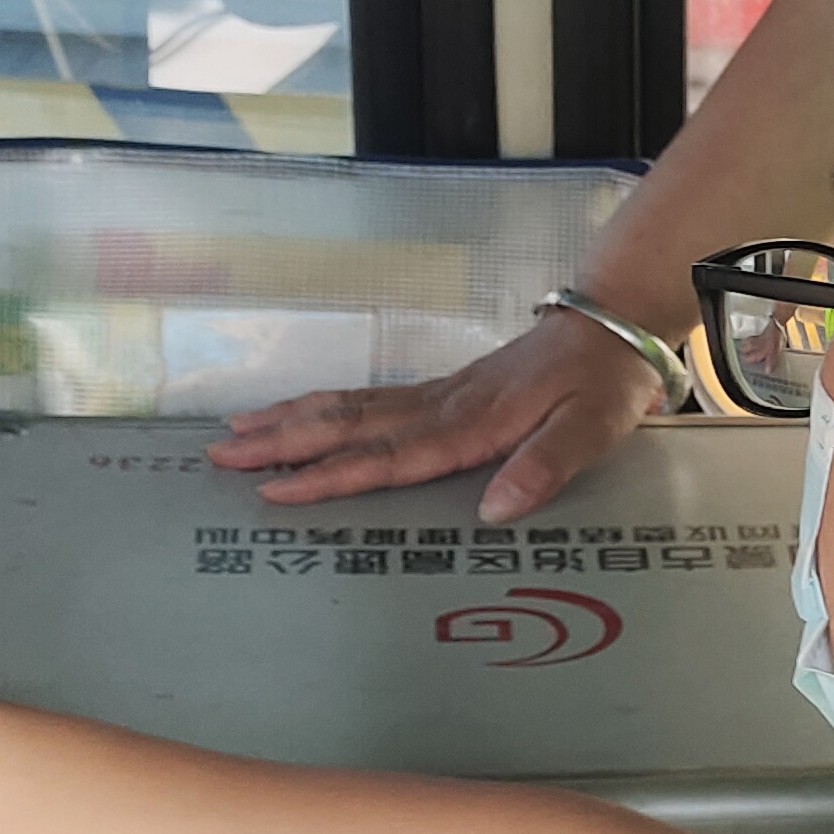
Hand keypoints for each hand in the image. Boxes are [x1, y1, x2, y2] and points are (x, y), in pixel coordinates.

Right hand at [213, 309, 664, 517]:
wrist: (611, 323)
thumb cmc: (604, 382)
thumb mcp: (592, 429)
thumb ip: (546, 468)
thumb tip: (492, 510)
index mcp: (473, 424)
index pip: (390, 457)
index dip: (332, 477)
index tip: (277, 492)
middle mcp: (443, 406)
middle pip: (350, 427)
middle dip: (283, 445)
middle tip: (222, 458)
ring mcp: (438, 394)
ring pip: (351, 408)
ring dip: (293, 421)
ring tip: (237, 434)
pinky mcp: (444, 389)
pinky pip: (371, 399)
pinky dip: (326, 407)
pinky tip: (301, 415)